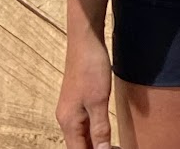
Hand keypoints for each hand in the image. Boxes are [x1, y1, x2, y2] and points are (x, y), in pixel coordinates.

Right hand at [56, 28, 115, 148]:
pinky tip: (105, 134)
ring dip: (96, 144)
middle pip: (79, 146)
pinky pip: (85, 125)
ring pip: (82, 136)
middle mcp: (66, 118)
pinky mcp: (78, 101)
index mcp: (68, 122)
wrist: (85, 40)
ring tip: (113, 146)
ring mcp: (71, 109)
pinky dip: (95, 133)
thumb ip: (100, 129)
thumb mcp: (98, 101)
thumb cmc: (90, 67)